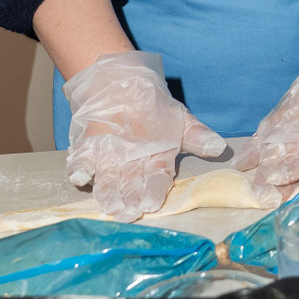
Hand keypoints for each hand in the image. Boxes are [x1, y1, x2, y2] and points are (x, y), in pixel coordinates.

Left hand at [62, 50, 224, 219]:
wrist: (122, 85)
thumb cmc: (155, 107)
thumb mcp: (181, 120)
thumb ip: (198, 135)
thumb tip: (219, 148)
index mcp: (156, 161)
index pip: (157, 180)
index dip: (154, 192)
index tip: (151, 203)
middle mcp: (131, 166)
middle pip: (131, 186)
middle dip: (129, 200)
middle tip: (127, 213)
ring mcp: (108, 159)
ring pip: (107, 180)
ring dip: (107, 192)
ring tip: (109, 204)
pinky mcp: (87, 150)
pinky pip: (81, 162)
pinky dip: (80, 169)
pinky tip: (81, 175)